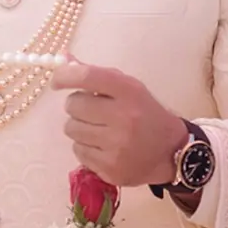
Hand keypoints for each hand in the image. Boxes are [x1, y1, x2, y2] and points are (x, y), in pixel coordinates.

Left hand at [50, 62, 188, 187]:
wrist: (170, 152)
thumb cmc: (145, 114)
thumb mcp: (128, 88)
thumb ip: (96, 75)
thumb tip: (63, 60)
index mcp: (129, 92)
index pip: (87, 77)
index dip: (65, 76)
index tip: (56, 82)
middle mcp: (124, 118)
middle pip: (73, 105)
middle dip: (77, 106)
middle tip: (92, 111)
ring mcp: (117, 146)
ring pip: (71, 129)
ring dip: (79, 127)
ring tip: (99, 129)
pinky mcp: (111, 168)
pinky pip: (77, 151)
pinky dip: (85, 147)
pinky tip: (103, 146)